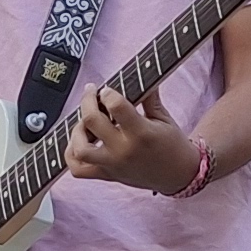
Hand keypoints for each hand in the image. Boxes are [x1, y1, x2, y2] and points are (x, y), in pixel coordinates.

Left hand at [64, 80, 191, 192]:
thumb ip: (149, 97)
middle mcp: (124, 150)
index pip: (115, 105)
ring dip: (77, 130)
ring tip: (85, 121)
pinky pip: (79, 170)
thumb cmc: (173, 146)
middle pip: (91, 121)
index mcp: (141, 133)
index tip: (108, 89)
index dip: (107, 92)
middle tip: (91, 93)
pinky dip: (71, 155)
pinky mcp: (107, 175)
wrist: (179, 176)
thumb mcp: (164, 118)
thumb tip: (141, 75)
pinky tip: (78, 142)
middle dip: (88, 101)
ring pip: (80, 148)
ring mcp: (113, 165)